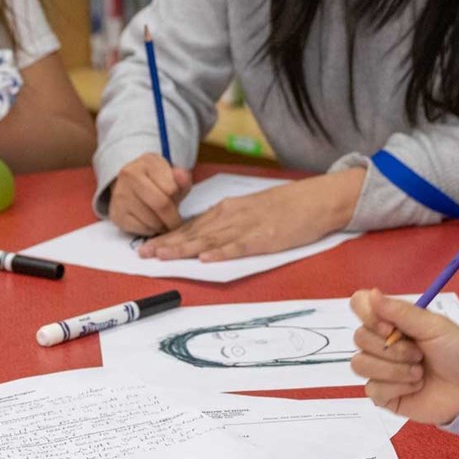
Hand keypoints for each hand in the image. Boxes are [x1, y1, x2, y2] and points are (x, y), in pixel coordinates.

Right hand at [108, 154, 192, 234]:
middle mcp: (130, 175)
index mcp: (148, 162)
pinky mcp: (116, 214)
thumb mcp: (172, 174)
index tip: (179, 202)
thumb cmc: (157, 179)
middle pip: (161, 205)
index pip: (170, 188)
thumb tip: (183, 178)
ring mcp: (120, 195)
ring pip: (152, 220)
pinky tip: (151, 223)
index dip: (178, 199)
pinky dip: (150, 230)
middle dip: (173, 219)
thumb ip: (182, 178)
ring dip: (162, 225)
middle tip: (177, 223)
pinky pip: (141, 229)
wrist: (130, 183)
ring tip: (164, 221)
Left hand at [138, 169, 363, 262]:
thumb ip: (228, 221)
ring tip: (163, 256)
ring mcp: (247, 226)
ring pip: (209, 239)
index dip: (167, 236)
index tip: (146, 246)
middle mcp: (232, 216)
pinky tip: (206, 258)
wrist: (315, 200)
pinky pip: (239, 246)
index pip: (191, 225)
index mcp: (228, 209)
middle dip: (167, 243)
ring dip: (184, 248)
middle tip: (143, 254)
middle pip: (193, 232)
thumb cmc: (285, 207)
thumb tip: (204, 236)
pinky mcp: (264, 238)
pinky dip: (221, 252)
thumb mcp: (250, 210)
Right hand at [349, 288, 458, 424]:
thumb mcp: (434, 326)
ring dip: (394, 370)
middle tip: (419, 354)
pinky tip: (415, 386)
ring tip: (419, 372)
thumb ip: (401, 311)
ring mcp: (380, 368)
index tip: (390, 328)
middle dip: (392, 349)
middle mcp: (382, 341)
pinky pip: (372, 389)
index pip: (360, 305)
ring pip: (361, 364)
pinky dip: (397, 388)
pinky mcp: (383, 394)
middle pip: (359, 337)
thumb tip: (372, 294)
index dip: (369, 315)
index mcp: (392, 320)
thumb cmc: (457, 351)